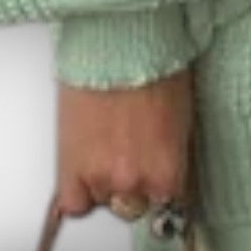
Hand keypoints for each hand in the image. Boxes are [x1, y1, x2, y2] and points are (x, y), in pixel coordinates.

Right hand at [54, 65, 196, 217]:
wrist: (119, 43)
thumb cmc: (154, 66)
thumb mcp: (181, 119)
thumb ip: (173, 157)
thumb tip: (167, 174)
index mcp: (169, 172)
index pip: (170, 207)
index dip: (160, 188)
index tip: (154, 180)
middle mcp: (136, 182)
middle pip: (134, 206)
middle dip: (132, 184)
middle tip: (128, 152)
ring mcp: (100, 179)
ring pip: (102, 201)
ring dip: (102, 180)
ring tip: (104, 144)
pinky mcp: (69, 169)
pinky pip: (73, 205)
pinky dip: (76, 190)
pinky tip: (82, 166)